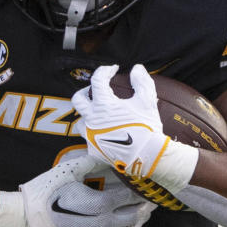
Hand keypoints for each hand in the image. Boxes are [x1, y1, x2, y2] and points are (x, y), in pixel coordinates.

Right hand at [19, 154, 152, 226]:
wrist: (29, 217)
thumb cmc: (47, 192)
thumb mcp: (68, 171)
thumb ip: (91, 162)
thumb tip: (106, 155)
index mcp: (99, 204)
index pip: (129, 196)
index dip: (141, 189)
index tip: (148, 182)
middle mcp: (103, 223)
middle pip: (134, 216)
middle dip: (145, 206)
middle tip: (152, 197)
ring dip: (139, 222)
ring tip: (144, 212)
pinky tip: (126, 226)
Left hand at [72, 64, 197, 193]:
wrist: (148, 156)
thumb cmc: (147, 128)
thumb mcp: (147, 101)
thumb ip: (142, 82)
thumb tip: (136, 69)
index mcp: (103, 105)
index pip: (97, 80)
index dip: (105, 70)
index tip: (113, 69)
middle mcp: (91, 119)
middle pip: (78, 99)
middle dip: (85, 91)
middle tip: (96, 90)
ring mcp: (90, 136)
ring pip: (81, 121)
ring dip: (88, 115)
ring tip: (101, 114)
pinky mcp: (93, 150)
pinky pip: (89, 139)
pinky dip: (96, 134)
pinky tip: (106, 133)